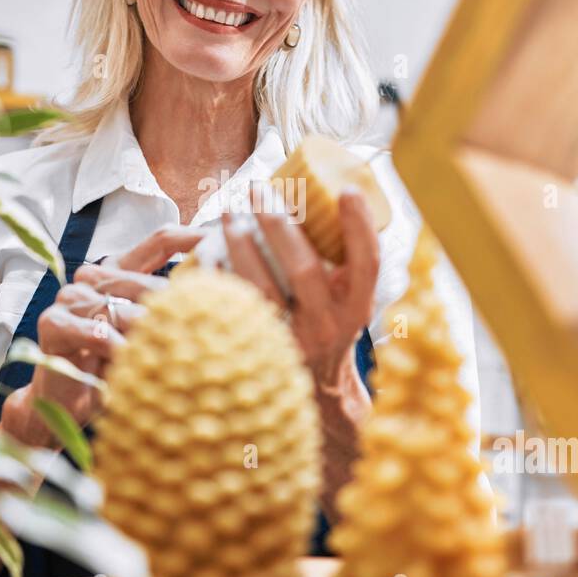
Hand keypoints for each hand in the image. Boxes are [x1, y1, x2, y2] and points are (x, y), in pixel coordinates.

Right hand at [0, 224, 205, 446]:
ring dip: (148, 332)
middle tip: (207, 325)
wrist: (64, 401)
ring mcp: (71, 297)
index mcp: (120, 269)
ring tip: (175, 351)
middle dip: (176, 306)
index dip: (193, 239)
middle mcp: (93, 276)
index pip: (160, 241)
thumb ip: (174, 310)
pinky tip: (134, 363)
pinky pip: (97, 332)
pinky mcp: (54, 323)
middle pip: (145, 281)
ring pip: (123, 307)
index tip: (223, 243)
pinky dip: (119, 349)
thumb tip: (227, 294)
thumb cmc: (113, 366)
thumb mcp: (149, 334)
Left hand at [222, 182, 379, 386]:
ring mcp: (293, 340)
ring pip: (262, 288)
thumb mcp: (352, 300)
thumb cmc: (333, 326)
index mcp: (357, 306)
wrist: (318, 387)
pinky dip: (222, 276)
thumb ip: (348, 261)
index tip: (348, 191)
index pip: (367, 263)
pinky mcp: (261, 348)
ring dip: (241, 245)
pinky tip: (210, 253)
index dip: (360, 227)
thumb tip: (337, 197)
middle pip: (304, 269)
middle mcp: (328, 325)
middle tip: (258, 189)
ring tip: (229, 214)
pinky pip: (237, 307)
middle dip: (278, 224)